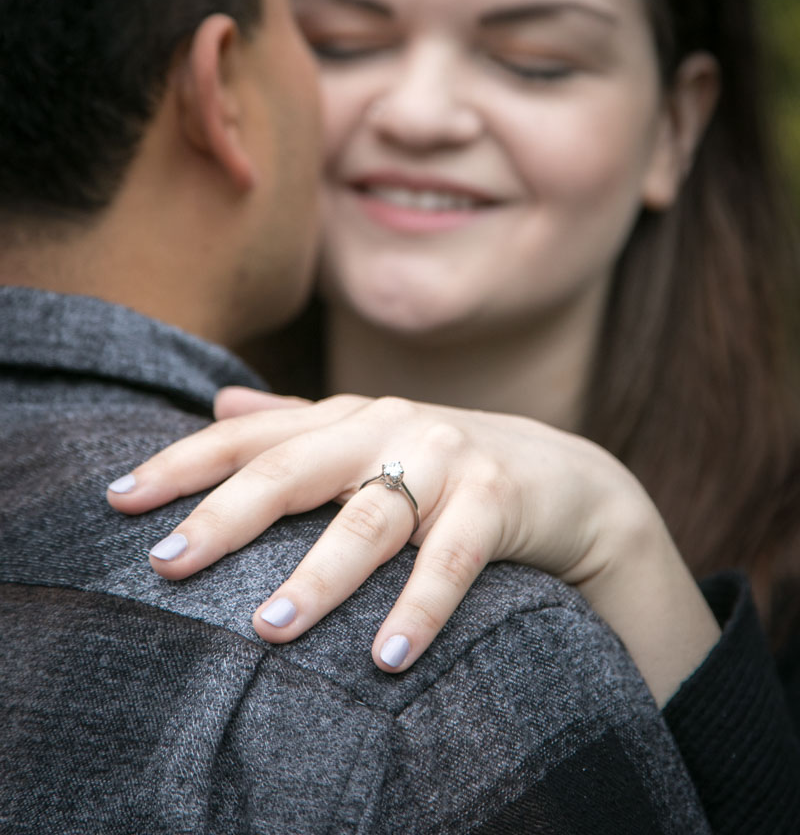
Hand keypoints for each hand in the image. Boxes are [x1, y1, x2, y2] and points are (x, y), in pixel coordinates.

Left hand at [108, 389, 719, 704]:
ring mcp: (447, 458)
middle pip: (294, 468)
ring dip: (318, 577)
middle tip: (167, 563)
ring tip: (268, 629)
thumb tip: (217, 405)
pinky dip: (420, 605)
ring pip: (369, 518)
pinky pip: (453, 557)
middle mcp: (390, 427)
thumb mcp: (372, 437)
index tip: (120, 498)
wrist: (564, 478)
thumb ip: (296, 423)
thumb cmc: (448, 465)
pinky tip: (387, 657)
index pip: (253, 436)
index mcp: (349, 417)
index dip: (184, 463)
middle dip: (226, 516)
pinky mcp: (497, 498)